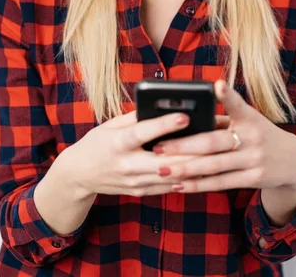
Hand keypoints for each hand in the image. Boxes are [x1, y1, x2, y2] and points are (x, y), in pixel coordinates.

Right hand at [58, 109, 207, 197]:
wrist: (79, 174)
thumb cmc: (97, 143)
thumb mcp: (111, 125)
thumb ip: (136, 117)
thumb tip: (162, 104)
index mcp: (117, 143)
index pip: (143, 132)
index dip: (164, 124)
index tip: (185, 115)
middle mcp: (126, 164)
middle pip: (164, 159)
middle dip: (192, 152)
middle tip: (214, 140)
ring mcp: (134, 181)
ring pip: (171, 176)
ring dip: (195, 168)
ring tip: (216, 156)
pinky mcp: (140, 192)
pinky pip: (168, 187)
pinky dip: (187, 179)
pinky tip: (204, 171)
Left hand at [151, 80, 295, 193]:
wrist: (291, 160)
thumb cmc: (257, 133)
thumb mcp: (246, 121)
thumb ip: (220, 119)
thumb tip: (183, 121)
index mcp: (249, 117)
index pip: (237, 104)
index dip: (227, 95)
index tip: (217, 85)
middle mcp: (252, 137)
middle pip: (213, 142)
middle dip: (183, 146)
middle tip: (158, 147)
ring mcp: (254, 159)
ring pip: (214, 165)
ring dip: (185, 169)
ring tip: (161, 170)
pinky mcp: (254, 178)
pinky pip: (221, 183)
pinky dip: (198, 184)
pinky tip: (179, 185)